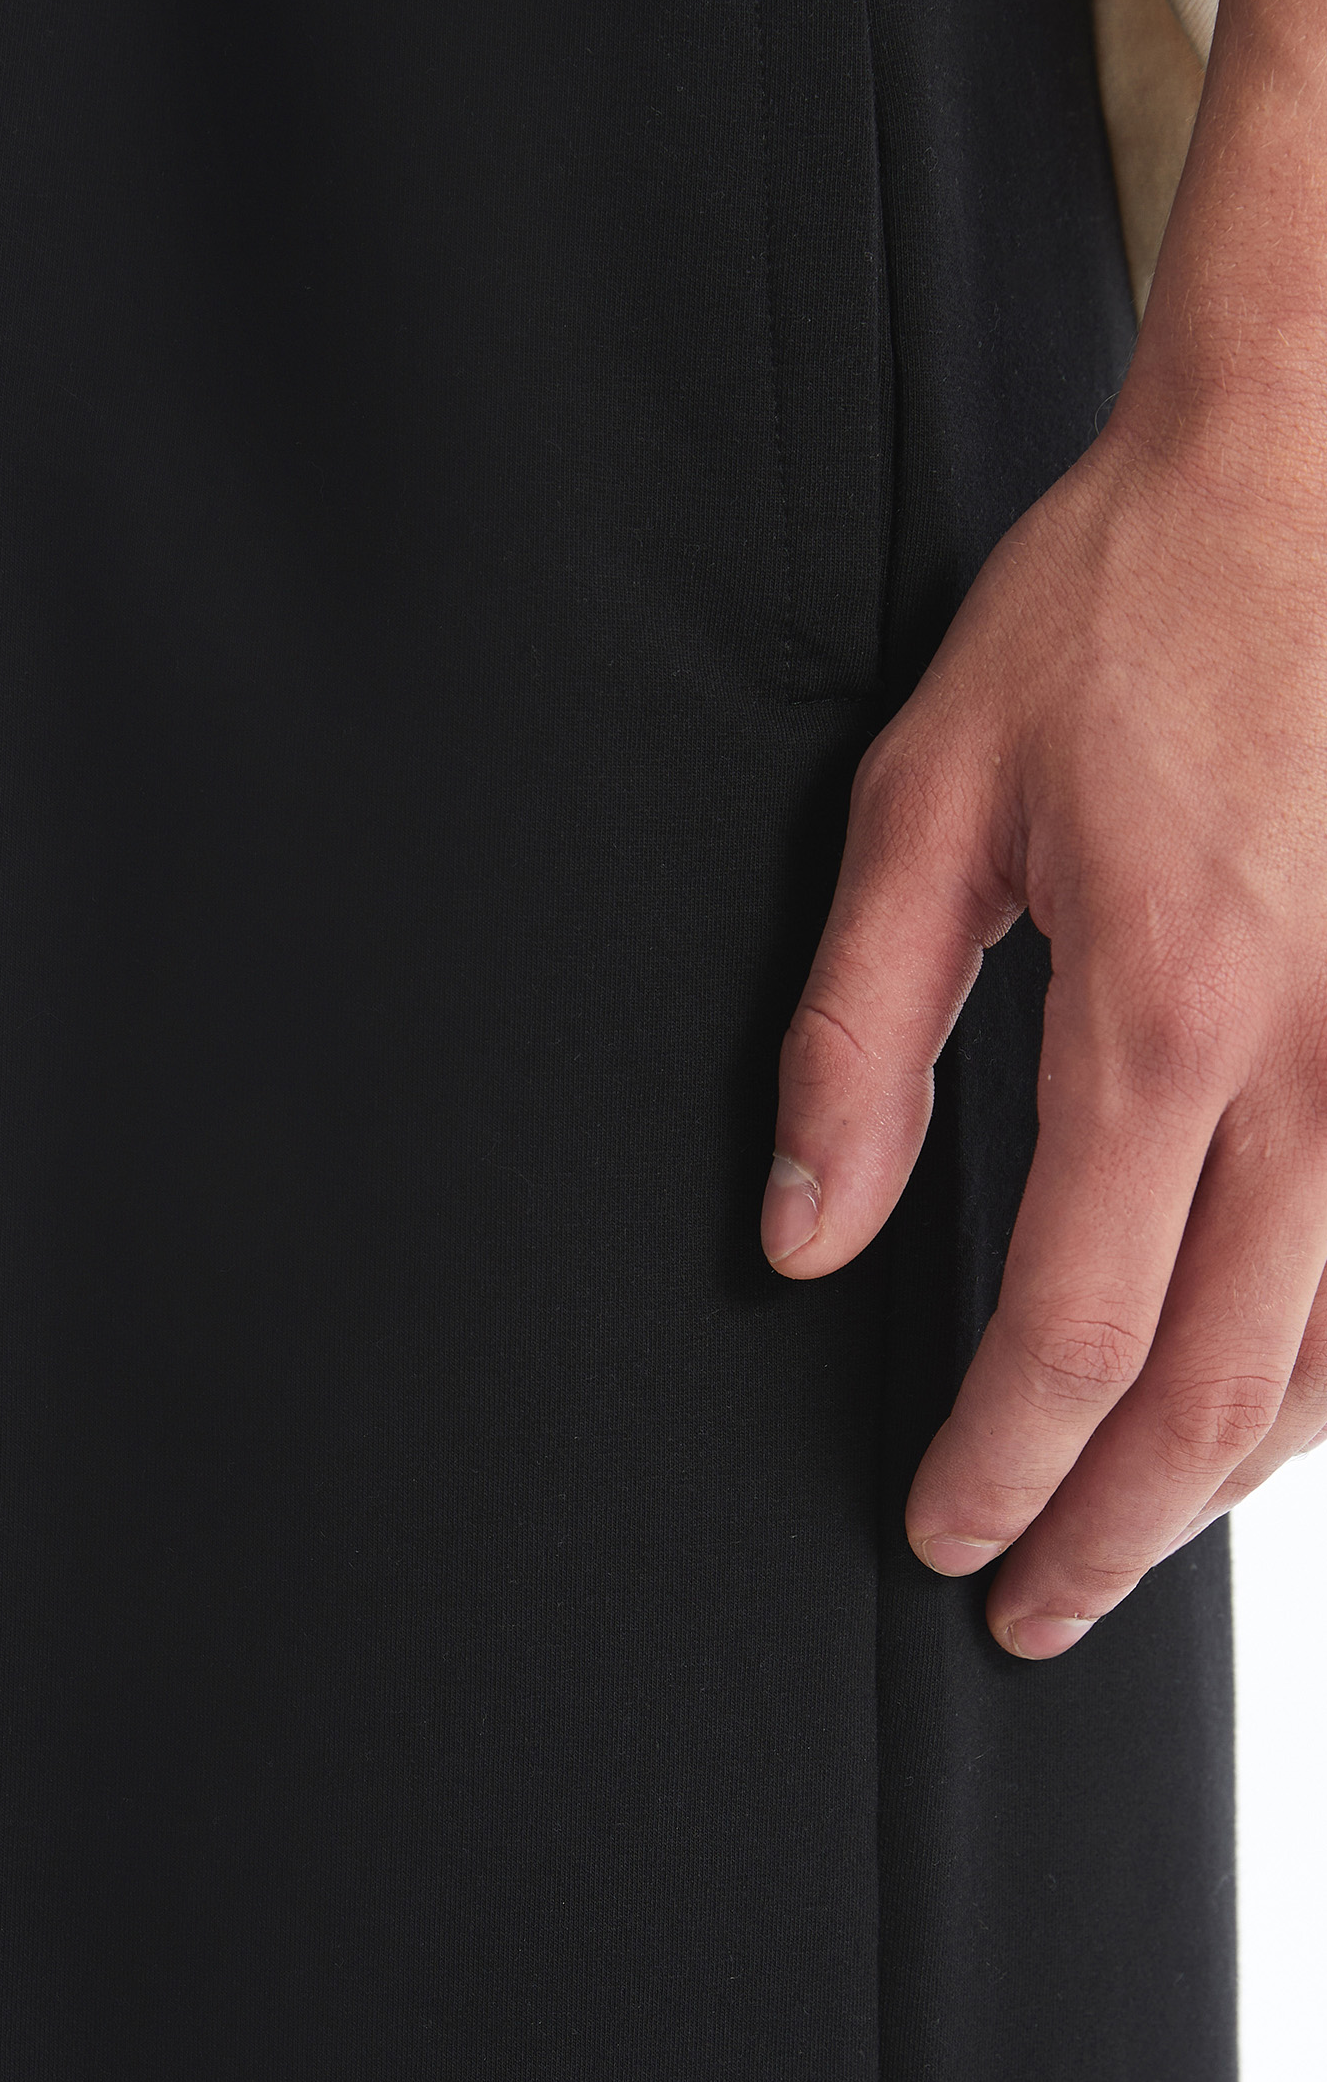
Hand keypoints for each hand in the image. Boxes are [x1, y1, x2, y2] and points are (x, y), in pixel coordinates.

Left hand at [761, 386, 1326, 1655]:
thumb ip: (857, 1039)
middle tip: (1034, 1607)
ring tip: (1137, 1532)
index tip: (940, 1532)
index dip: (998, 1467)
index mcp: (1160, 1015)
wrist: (1313, 474)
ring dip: (1233, 1475)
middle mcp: (1324, 1062)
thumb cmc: (1121, 620)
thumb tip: (806, 1236)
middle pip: (1218, 1388)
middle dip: (1114, 1529)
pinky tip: (1280, 1405)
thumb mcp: (927, 805)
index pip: (1068, 1330)